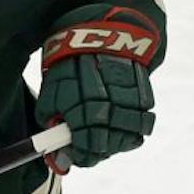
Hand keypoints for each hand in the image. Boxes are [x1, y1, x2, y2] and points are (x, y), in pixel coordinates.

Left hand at [36, 10, 158, 170]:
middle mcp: (109, 109)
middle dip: (97, 151)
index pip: (86, 149)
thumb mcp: (49, 96)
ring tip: (105, 135)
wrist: (97, 35)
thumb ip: (52, 127)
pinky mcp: (145, 94)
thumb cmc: (67, 69)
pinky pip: (144, 122)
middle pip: (109, 147)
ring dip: (117, 142)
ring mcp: (130, 102)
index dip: (80, 157)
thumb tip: (61, 158)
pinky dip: (134, 128)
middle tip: (89, 146)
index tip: (75, 155)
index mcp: (81, 111)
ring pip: (129, 138)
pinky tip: (121, 124)